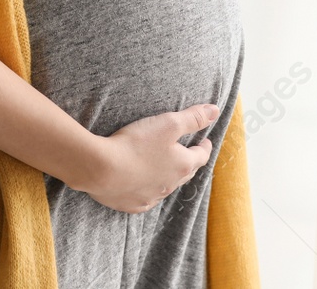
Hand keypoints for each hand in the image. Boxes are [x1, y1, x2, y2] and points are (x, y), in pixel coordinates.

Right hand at [74, 103, 218, 213]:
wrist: (101, 169)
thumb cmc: (136, 144)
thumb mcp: (168, 123)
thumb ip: (193, 117)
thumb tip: (215, 111)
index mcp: (182, 166)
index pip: (201, 156)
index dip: (205, 146)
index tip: (205, 141)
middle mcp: (170, 185)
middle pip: (186, 173)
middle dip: (189, 162)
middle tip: (189, 153)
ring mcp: (152, 197)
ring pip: (167, 187)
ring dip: (169, 177)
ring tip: (167, 167)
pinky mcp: (133, 205)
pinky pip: (147, 198)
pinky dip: (149, 190)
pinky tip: (145, 186)